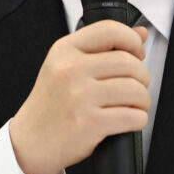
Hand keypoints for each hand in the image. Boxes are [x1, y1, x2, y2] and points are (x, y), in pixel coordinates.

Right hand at [9, 20, 149, 173]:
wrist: (30, 143)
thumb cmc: (51, 105)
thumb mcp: (65, 67)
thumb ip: (102, 48)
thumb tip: (141, 32)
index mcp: (64, 50)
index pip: (110, 30)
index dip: (132, 40)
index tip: (137, 53)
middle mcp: (71, 70)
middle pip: (129, 62)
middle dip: (142, 76)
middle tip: (138, 85)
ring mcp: (80, 96)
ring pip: (135, 90)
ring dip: (143, 100)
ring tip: (135, 104)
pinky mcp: (90, 123)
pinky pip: (132, 116)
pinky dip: (139, 119)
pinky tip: (130, 120)